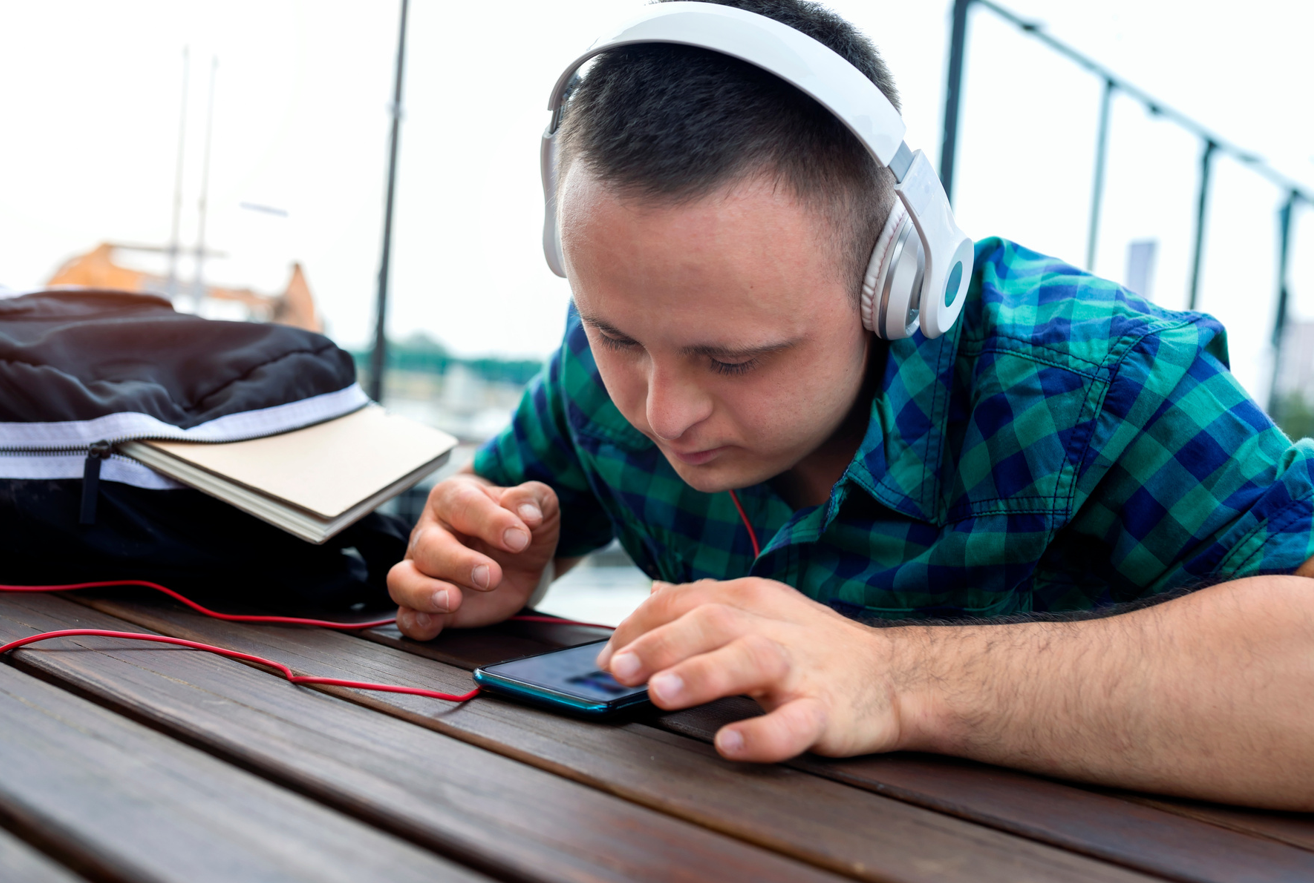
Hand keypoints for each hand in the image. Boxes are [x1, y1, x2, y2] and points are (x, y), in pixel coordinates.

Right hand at [387, 474, 559, 639]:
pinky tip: (433, 624)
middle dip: (459, 563)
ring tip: (453, 601)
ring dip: (424, 593)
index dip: (491, 521)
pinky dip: (415, 622)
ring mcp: (423, 569)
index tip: (520, 539)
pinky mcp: (427, 604)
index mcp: (454, 499)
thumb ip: (532, 499)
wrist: (514, 550)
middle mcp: (430, 532)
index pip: (463, 504)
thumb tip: (528, 513)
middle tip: (491, 576)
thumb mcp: (537, 502)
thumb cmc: (517, 521)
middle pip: (428, 546)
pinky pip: (406, 615)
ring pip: (402, 579)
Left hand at [597, 577, 907, 762]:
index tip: (607, 657)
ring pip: (750, 660)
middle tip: (618, 670)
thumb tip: (648, 596)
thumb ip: (703, 605)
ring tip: (660, 693)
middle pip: (711, 621)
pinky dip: (762, 733)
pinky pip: (795, 722)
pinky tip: (730, 743)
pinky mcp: (827, 710)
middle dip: (659, 644)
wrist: (897, 677)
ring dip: (702, 675)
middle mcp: (773, 626)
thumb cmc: (816, 648)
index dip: (640, 626)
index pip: (686, 599)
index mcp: (751, 598)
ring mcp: (802, 667)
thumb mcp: (760, 612)